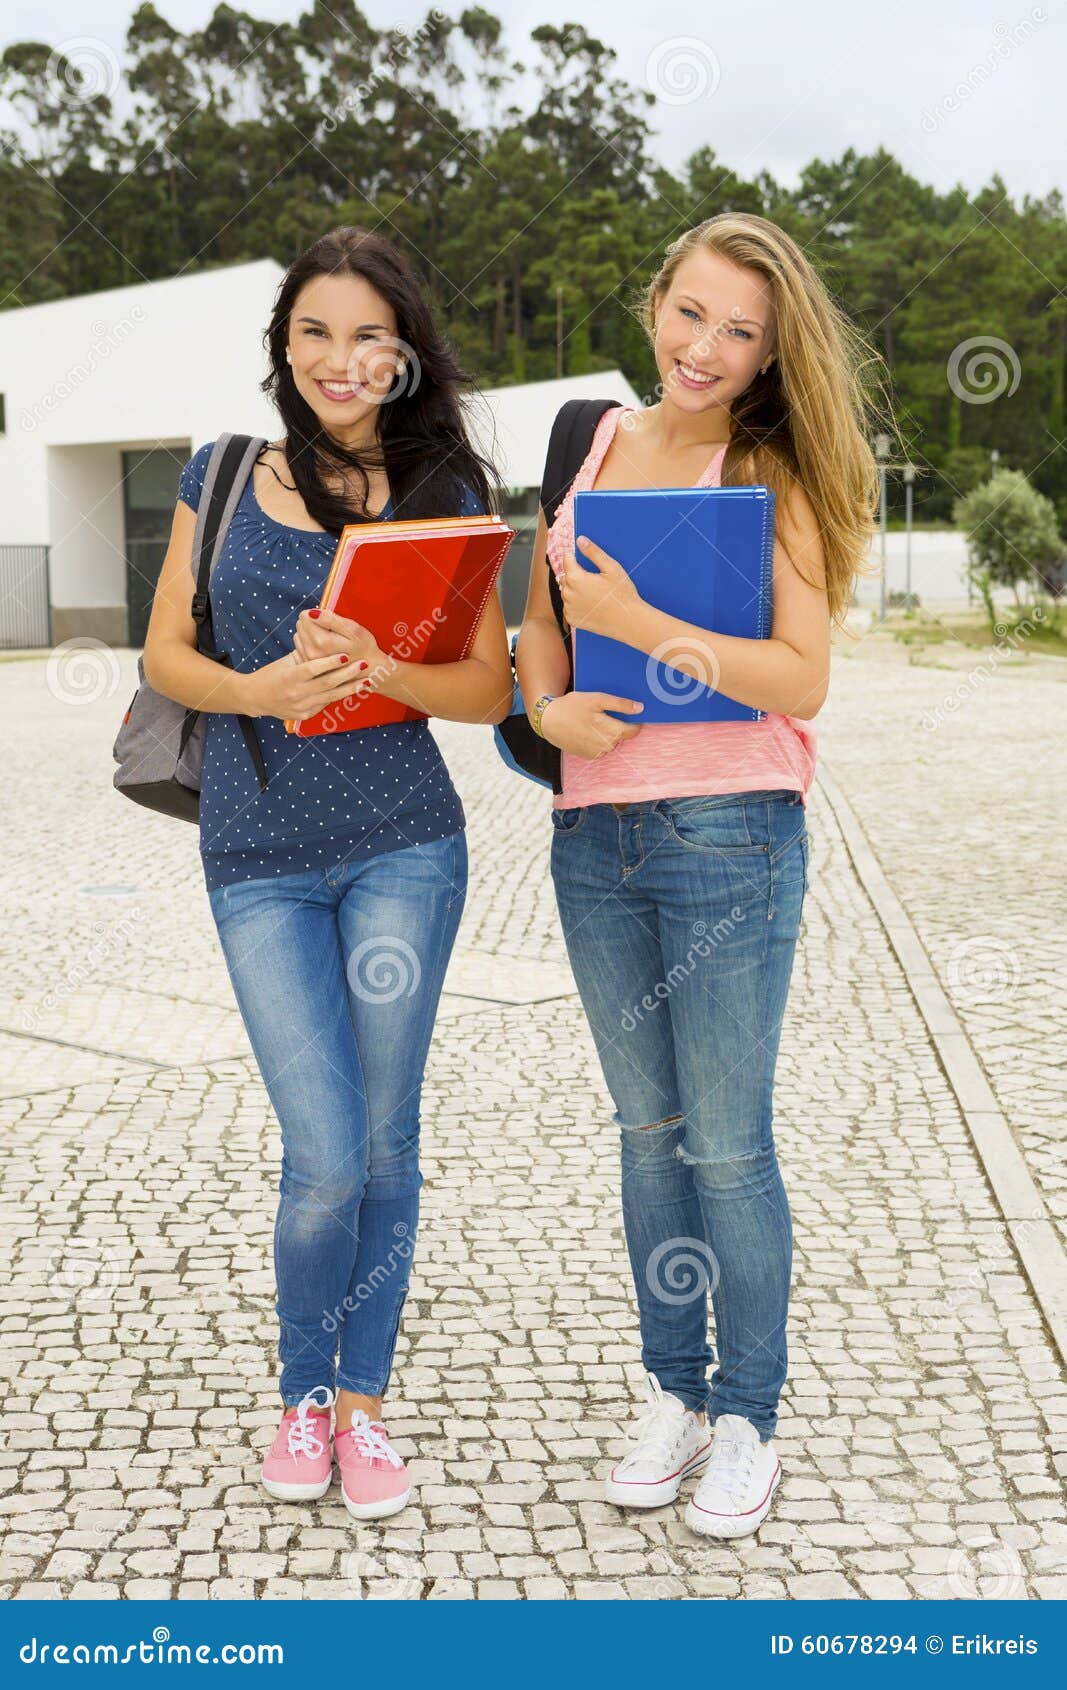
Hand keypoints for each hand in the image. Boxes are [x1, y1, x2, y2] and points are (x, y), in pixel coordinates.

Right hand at [241, 649, 375, 721]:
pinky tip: (353, 690)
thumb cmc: (272, 674)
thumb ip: (305, 654)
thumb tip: (324, 639)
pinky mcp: (304, 715)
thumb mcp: (286, 661)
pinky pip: (325, 705)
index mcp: (290, 677)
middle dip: (348, 674)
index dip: (330, 662)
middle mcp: (297, 693)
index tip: (345, 655)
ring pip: (331, 697)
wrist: (255, 698)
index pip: (313, 668)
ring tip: (367, 680)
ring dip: (351, 688)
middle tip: (364, 664)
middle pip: (328, 683)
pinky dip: (338, 696)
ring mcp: (301, 707)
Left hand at [293, 606, 390, 695]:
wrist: (369, 670)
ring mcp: (308, 661)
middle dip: (313, 625)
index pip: (304, 616)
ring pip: (299, 636)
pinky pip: (300, 647)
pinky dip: (309, 645)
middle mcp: (311, 653)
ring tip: (329, 643)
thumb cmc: (363, 647)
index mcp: (320, 641)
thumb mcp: (353, 629)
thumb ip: (330, 619)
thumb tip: (311, 613)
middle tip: (332, 633)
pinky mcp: (308, 666)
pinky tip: (323, 650)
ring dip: (311, 635)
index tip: (330, 622)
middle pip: (300, 626)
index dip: (317, 615)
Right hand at [537, 690, 643, 760]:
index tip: (629, 714)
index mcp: (611, 731)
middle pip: (622, 736)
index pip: (634, 730)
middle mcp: (606, 746)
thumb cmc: (572, 707)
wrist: (549, 721)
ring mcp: (597, 753)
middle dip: (618, 726)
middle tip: (604, 715)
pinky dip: (599, 740)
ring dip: (608, 734)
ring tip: (593, 722)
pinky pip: (601, 748)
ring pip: (612, 742)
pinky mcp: (589, 756)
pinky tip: (588, 731)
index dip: (634, 722)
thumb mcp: (597, 699)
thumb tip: (640, 708)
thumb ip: (620, 704)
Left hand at [559, 536, 640, 638]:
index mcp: (575, 578)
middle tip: (593, 579)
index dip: (573, 556)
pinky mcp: (572, 619)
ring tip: (594, 592)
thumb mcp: (611, 568)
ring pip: (566, 592)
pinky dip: (576, 603)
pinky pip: (569, 606)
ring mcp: (569, 608)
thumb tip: (580, 540)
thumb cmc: (622, 594)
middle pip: (565, 576)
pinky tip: (591, 604)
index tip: (580, 557)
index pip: (567, 559)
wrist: (628, 621)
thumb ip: (594, 552)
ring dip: (574, 589)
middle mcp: (568, 594)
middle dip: (575, 573)